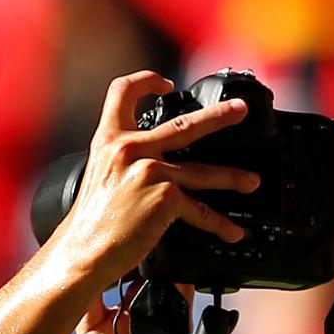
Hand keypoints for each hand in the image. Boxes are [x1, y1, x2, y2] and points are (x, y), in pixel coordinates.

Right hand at [53, 71, 260, 284]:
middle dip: (219, 115)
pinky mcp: (164, 197)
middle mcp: (129, 149)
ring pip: (203, 169)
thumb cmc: (88, 225)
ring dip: (233, 177)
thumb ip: (122, 164)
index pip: (122, 92)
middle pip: (184, 123)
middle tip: (240, 112)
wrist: (82, 252)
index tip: (166, 84)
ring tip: (251, 181)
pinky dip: (219, 224)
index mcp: (108, 141)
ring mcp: (148, 171)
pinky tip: (233, 231)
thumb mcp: (98, 179)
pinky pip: (200, 209)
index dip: (146, 80)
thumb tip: (154, 164)